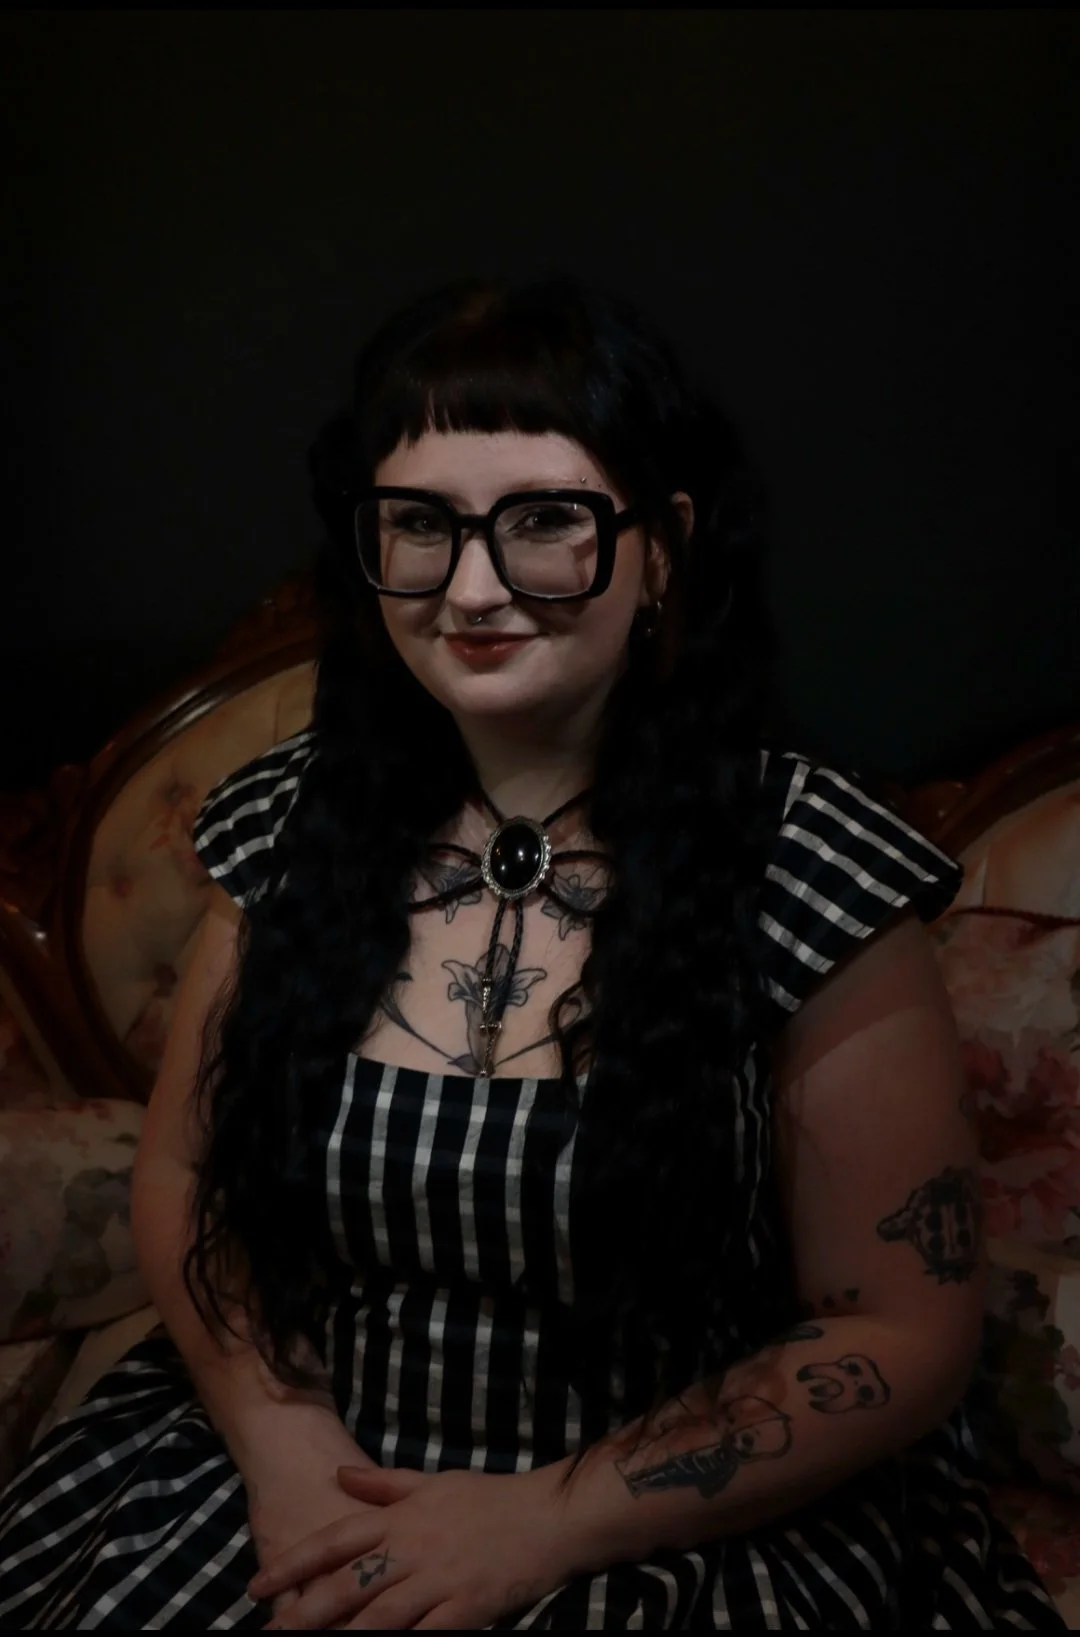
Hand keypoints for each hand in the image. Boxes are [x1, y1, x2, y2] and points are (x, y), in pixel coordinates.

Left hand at [249, 1459, 579, 1629]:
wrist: (548, 1517)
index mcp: (401, 1517)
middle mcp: (412, 1548)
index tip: (255, 1585)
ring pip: (378, 1617)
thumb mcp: (433, 1482)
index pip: (336, 1540)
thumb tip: (338, 1474)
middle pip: (347, 1585)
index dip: (294, 1563)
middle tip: (268, 1634)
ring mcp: (438, 1582)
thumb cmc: (489, 1498)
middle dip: (302, 1614)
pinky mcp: (466, 1611)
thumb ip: (384, 1484)